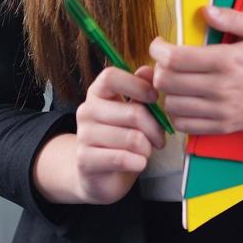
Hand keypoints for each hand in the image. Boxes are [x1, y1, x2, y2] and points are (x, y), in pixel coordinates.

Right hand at [70, 65, 165, 204]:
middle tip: (160, 138)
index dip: (138, 85)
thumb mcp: (134, 110)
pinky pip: (121, 158)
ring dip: (147, 148)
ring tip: (146, 150)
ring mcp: (83, 135)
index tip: (154, 98)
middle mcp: (86, 110)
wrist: (100, 173)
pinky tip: (139, 163)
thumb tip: (148, 70)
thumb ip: (142, 90)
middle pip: (132, 112)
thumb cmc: (123, 135)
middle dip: (155, 128)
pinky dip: (138, 162)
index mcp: (97, 92)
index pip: (111, 77)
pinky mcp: (85, 159)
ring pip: (132, 138)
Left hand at [151, 6, 242, 135]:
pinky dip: (178, 112)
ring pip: (171, 104)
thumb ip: (233, 18)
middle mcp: (221, 87)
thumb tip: (205, 11)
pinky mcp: (222, 127)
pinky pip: (183, 124)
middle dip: (159, 69)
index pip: (175, 58)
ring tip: (177, 80)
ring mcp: (221, 110)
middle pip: (166, 82)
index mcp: (228, 60)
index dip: (158, 50)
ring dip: (167, 92)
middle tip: (167, 62)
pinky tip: (187, 99)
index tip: (160, 44)